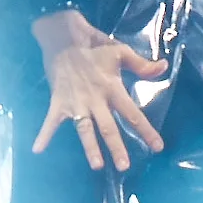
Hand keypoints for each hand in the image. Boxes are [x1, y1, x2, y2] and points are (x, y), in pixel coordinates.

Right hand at [29, 10, 167, 170]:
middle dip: (116, 147)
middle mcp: (96, 99)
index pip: (133, 113)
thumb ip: (142, 65)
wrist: (64, 36)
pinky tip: (37, 149)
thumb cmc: (94, 45)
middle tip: (124, 166)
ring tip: (96, 165)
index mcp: (113, 88)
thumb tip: (164, 67)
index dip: (146, 131)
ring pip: (85, 129)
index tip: (157, 147)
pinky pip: (51, 120)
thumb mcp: (121, 52)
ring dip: (90, 147)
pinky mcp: (58, 101)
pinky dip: (44, 134)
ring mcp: (76, 102)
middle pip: (108, 127)